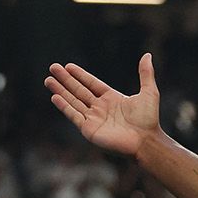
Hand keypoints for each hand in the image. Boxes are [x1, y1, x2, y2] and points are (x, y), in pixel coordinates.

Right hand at [45, 53, 160, 156]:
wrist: (146, 141)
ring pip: (73, 102)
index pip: (92, 84)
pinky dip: (64, 106)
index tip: (68, 66)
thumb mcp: (149, 92)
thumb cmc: (149, 120)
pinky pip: (74, 116)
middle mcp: (101, 108)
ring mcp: (94, 119)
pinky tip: (55, 97)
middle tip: (53, 67)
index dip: (80, 75)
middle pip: (79, 91)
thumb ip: (146, 74)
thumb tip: (147, 55)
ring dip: (61, 91)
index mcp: (112, 99)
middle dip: (65, 80)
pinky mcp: (89, 130)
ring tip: (48, 80)